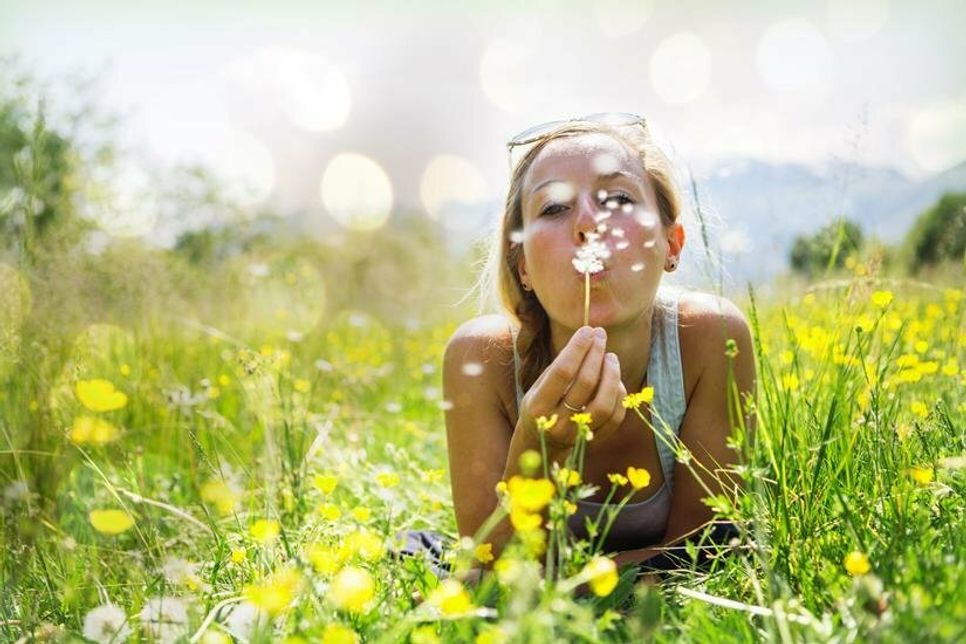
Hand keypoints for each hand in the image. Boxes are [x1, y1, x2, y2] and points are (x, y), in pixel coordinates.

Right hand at [517, 326, 627, 449]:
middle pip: (585, 383)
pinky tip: (614, 380)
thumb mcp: (539, 386)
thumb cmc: (542, 404)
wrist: (542, 443)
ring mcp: (577, 434)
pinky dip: (618, 395)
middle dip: (595, 354)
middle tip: (600, 335)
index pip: (562, 372)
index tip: (587, 330)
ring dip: (611, 374)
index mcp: (538, 406)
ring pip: (603, 402)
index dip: (577, 348)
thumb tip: (587, 338)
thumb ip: (560, 366)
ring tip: (611, 357)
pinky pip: (615, 417)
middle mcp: (557, 423)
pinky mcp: (594, 441)